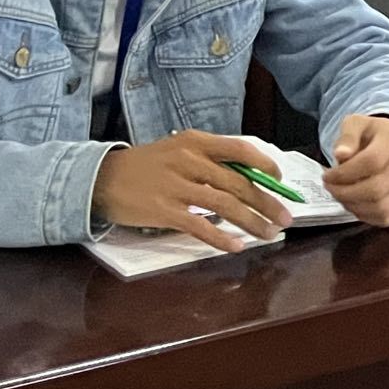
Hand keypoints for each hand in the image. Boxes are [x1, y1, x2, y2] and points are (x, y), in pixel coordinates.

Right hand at [91, 130, 289, 251]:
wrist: (103, 178)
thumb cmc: (147, 165)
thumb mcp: (178, 149)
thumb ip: (209, 159)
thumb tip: (247, 176)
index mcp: (196, 142)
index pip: (240, 149)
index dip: (265, 165)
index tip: (280, 181)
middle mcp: (189, 160)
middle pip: (238, 182)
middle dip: (267, 202)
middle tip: (286, 217)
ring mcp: (176, 186)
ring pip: (225, 205)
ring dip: (252, 222)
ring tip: (269, 234)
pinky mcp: (164, 211)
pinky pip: (199, 226)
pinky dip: (221, 238)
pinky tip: (237, 246)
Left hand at [324, 116, 388, 226]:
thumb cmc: (370, 135)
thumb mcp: (355, 124)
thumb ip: (347, 136)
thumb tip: (341, 154)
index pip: (371, 162)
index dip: (344, 174)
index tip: (327, 175)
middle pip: (376, 189)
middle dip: (345, 193)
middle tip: (330, 188)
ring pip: (381, 207)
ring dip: (353, 206)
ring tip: (341, 195)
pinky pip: (386, 217)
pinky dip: (365, 215)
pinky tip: (354, 203)